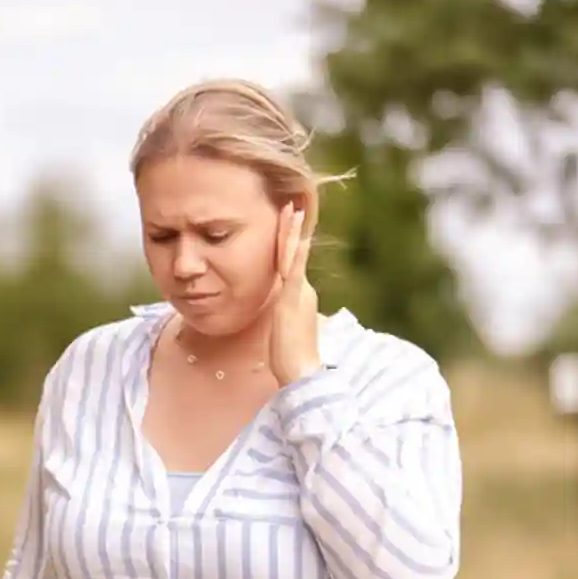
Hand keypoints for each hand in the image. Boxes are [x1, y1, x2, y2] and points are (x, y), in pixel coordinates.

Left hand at [269, 202, 321, 385]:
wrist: (302, 372)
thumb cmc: (290, 355)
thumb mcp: (282, 326)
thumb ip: (281, 312)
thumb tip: (275, 307)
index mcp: (298, 295)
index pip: (292, 262)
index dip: (289, 241)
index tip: (287, 221)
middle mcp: (302, 290)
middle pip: (295, 253)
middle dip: (292, 229)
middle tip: (291, 205)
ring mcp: (298, 294)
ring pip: (295, 257)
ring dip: (293, 233)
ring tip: (292, 211)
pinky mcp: (293, 300)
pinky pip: (294, 271)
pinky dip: (294, 253)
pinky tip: (297, 238)